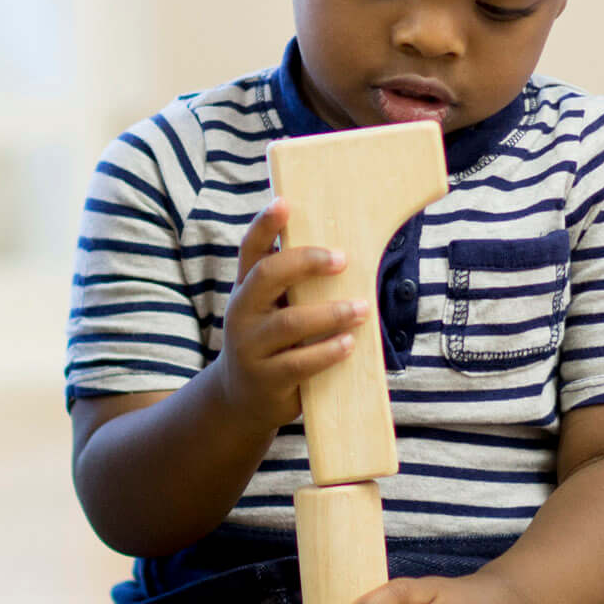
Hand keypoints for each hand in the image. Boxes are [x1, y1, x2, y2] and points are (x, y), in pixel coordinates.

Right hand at [210, 200, 369, 432]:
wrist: (241, 400)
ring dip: (331, 313)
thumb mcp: (270, 311)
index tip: (284, 203)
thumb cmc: (270, 343)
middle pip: (268, 275)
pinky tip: (349, 343)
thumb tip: (344, 254)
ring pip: (290, 322)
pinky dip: (327, 351)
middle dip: (306, 262)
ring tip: (362, 309)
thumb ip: (292, 287)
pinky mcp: (267, 379)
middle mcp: (242, 313)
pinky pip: (300, 363)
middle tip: (342, 259)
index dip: (264, 225)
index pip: (250, 249)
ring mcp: (250, 347)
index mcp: (245, 289)